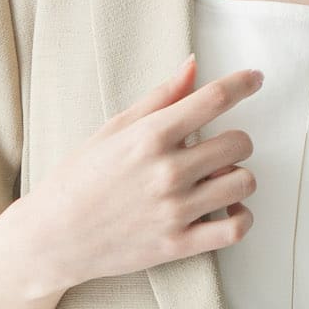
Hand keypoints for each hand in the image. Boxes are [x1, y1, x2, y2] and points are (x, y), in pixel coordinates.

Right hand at [8, 52, 263, 299]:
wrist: (53, 236)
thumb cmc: (79, 178)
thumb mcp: (113, 129)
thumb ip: (159, 98)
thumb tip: (194, 64)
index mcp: (150, 135)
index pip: (214, 98)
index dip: (243, 83)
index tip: (255, 79)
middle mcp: (167, 171)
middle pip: (239, 143)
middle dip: (236, 141)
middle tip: (219, 148)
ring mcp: (175, 210)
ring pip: (243, 183)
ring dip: (239, 178)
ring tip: (218, 181)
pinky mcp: (178, 244)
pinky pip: (236, 229)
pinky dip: (242, 217)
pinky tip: (230, 210)